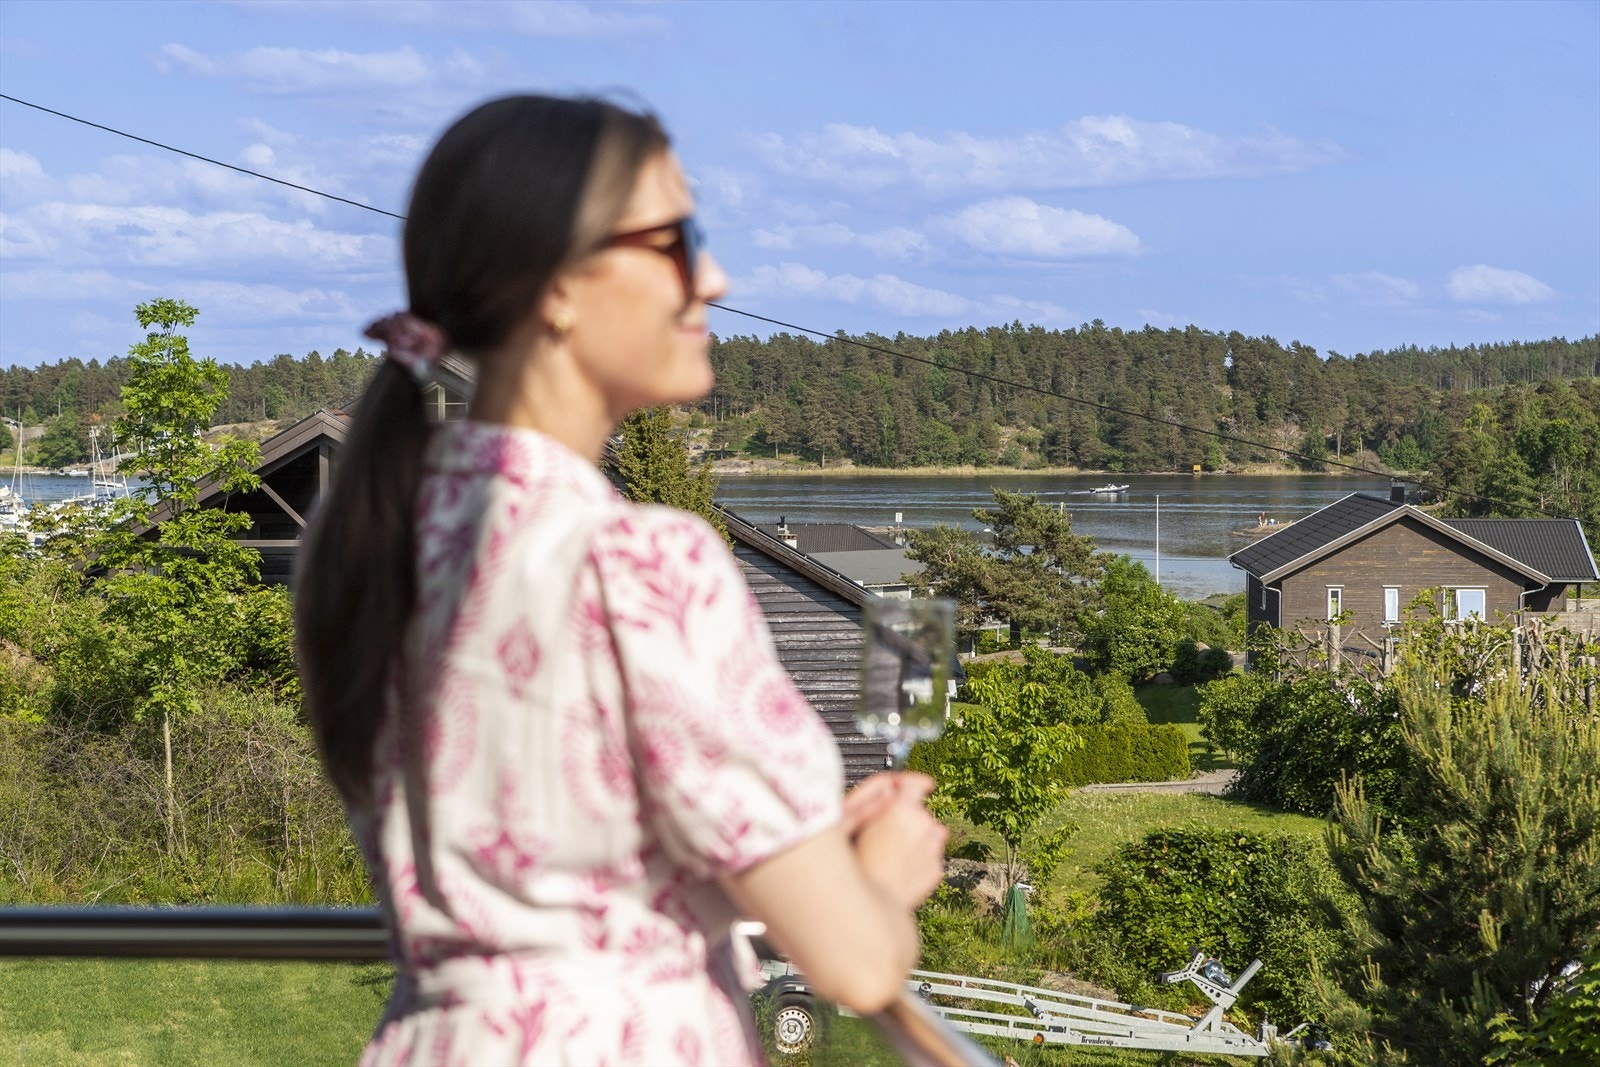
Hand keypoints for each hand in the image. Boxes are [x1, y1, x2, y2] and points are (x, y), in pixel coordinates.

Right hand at [848, 773, 947, 910]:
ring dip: (917, 839)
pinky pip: (930, 858)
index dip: (911, 786)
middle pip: (921, 813)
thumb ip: (876, 797)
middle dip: (908, 820)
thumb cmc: (855, 865)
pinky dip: (919, 861)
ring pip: (930, 834)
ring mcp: (933, 849)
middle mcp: (923, 826)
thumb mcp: (853, 821)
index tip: (917, 786)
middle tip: (885, 835)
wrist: (868, 905)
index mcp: (901, 809)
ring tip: (892, 854)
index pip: (914, 784)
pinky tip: (898, 870)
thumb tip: (891, 789)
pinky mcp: (936, 870)